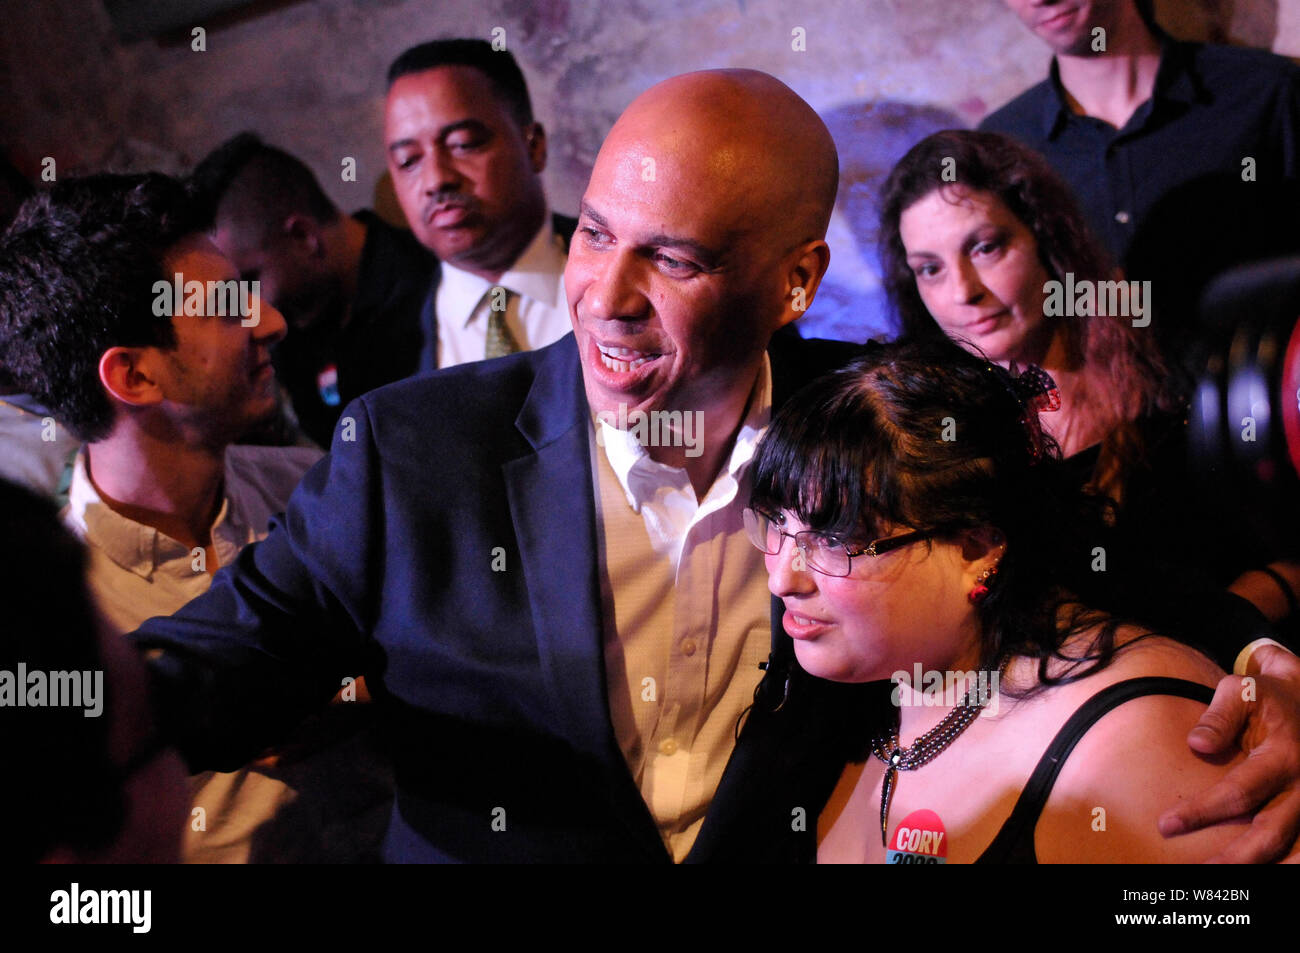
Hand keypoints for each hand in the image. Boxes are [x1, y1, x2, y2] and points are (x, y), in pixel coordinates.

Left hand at [1158, 645, 1299, 861]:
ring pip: (1291, 848)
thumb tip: (1197, 744)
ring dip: (1259, 866)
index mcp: (1284, 755)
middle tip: (1198, 870)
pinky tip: (1256, 871)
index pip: (1239, 792)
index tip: (1166, 824)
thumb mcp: (1242, 692)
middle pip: (1270, 833)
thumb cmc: (1266, 696)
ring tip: (1223, 879)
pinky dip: (1283, 863)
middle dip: (1234, 857)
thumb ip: (1219, 716)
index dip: (1201, 811)